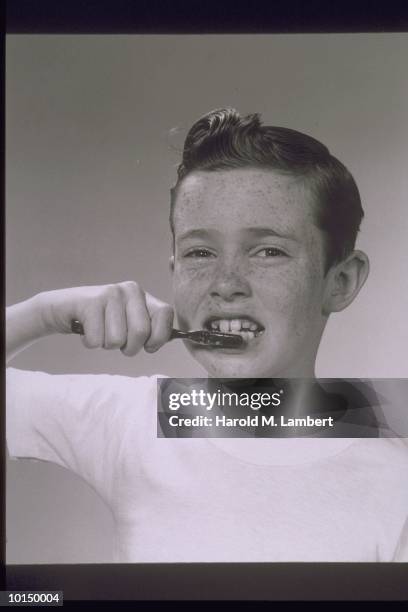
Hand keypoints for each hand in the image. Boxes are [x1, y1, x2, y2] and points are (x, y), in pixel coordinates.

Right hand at [39, 281, 173, 355]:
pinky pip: (97, 340)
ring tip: (100, 331)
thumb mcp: (129, 322)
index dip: (159, 337)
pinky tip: (87, 329)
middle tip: (117, 341)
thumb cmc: (102, 321)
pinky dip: (90, 343)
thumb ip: (149, 329)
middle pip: (141, 333)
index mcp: (143, 295)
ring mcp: (110, 293)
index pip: (166, 314)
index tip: (148, 346)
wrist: (64, 309)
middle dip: (129, 348)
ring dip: (106, 345)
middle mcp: (130, 290)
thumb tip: (168, 340)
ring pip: (117, 340)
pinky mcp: (90, 302)